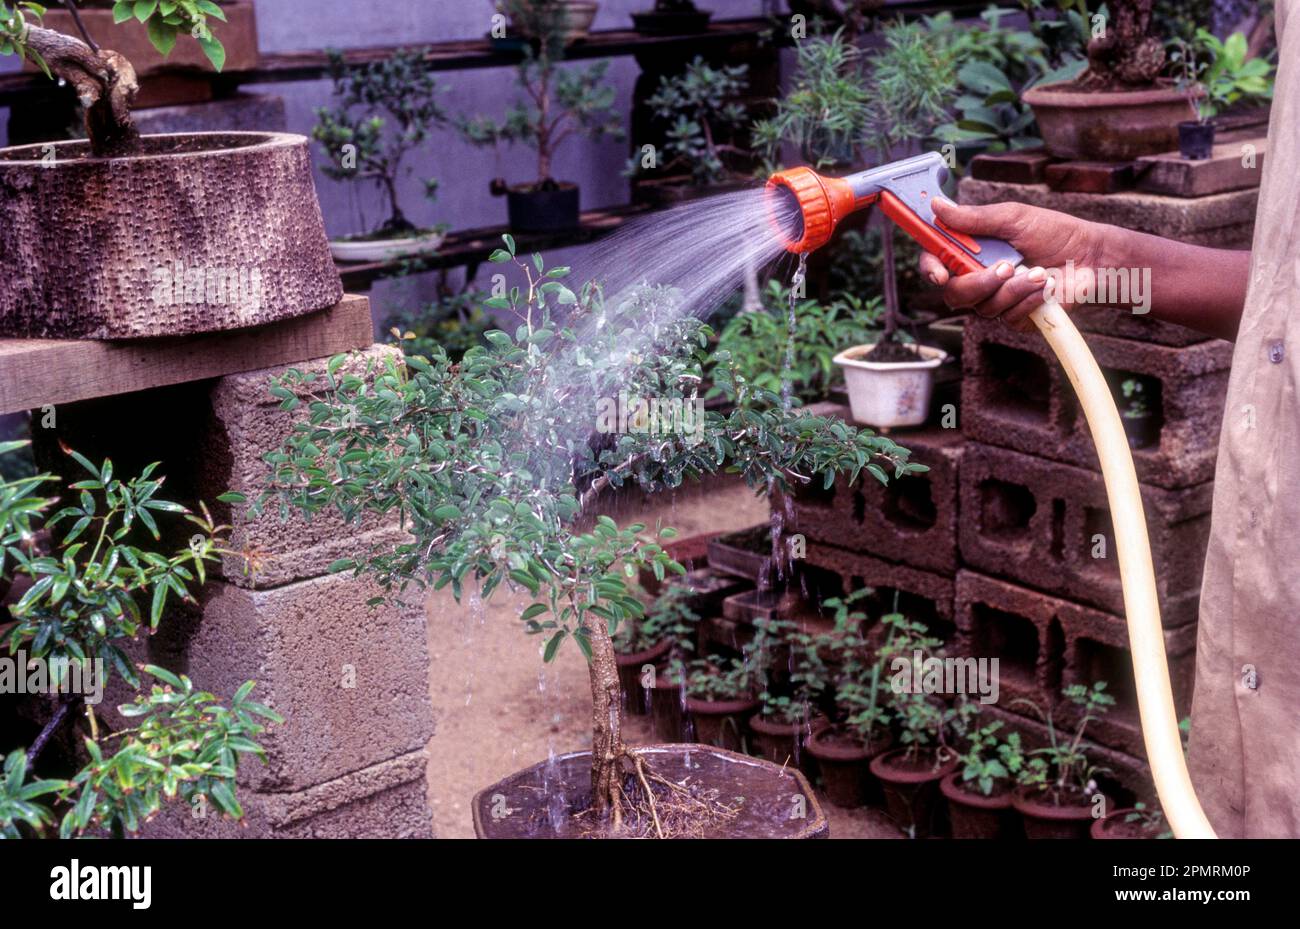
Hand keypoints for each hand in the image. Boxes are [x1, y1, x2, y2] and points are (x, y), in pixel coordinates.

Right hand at [920, 199, 1109, 330]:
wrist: (1092, 260)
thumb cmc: (1056, 234)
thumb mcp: (1013, 218)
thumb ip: (973, 218)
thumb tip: (937, 206)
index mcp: (973, 250)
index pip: (936, 261)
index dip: (931, 268)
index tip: (940, 273)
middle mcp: (979, 277)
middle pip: (953, 293)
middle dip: (978, 283)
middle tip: (1004, 268)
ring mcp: (996, 299)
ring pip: (983, 306)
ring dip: (1014, 288)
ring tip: (1040, 272)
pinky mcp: (1015, 317)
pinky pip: (1008, 317)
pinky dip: (1029, 299)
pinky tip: (1046, 287)